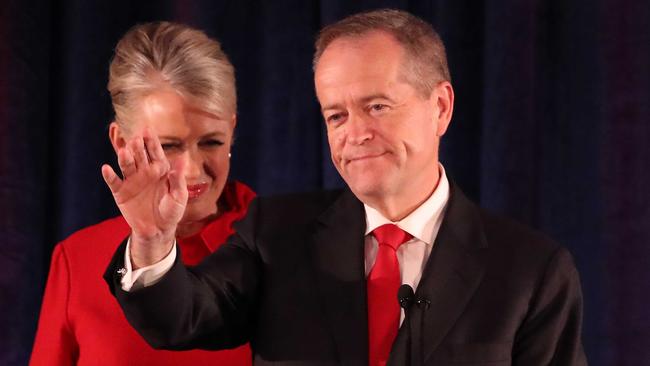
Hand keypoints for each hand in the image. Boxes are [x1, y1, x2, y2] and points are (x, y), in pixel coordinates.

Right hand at [101, 129, 186, 267]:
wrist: (158, 230)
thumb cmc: (171, 211)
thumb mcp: (179, 196)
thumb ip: (178, 179)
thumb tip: (182, 160)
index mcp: (160, 169)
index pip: (155, 152)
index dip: (151, 141)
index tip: (147, 130)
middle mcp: (144, 171)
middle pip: (139, 156)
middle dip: (137, 147)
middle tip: (135, 139)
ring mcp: (132, 180)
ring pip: (127, 165)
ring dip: (124, 158)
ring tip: (123, 152)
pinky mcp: (121, 192)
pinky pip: (114, 182)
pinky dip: (110, 175)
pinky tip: (106, 168)